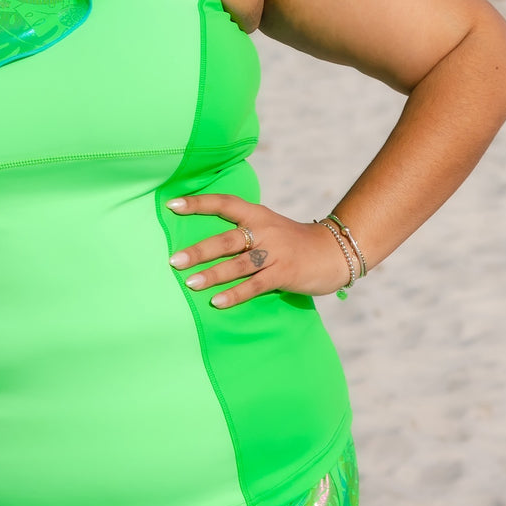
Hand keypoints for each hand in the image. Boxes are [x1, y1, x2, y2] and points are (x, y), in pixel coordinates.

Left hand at [166, 195, 351, 305]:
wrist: (333, 252)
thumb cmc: (292, 242)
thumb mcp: (268, 226)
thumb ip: (243, 229)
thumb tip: (205, 242)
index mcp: (257, 214)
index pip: (224, 203)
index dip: (198, 203)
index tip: (172, 205)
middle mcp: (264, 230)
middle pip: (226, 239)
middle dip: (199, 250)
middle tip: (174, 260)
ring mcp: (275, 252)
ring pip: (238, 264)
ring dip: (213, 274)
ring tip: (190, 283)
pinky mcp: (284, 273)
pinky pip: (255, 285)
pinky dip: (235, 294)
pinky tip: (217, 302)